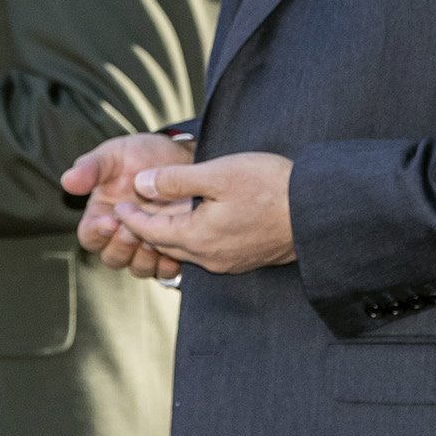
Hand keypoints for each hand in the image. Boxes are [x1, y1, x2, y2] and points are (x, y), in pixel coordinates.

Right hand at [66, 133, 193, 280]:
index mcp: (101, 214)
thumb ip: (91, 168)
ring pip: (138, 267)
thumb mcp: (114, 154)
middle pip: (112, 258)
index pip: (89, 236)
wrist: (181, 155)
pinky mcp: (171, 248)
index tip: (111, 220)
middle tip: (133, 230)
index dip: (97, 233)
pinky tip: (174, 249)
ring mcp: (146, 243)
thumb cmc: (142, 154)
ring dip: (144, 258)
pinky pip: (165, 271)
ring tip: (155, 239)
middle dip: (122, 247)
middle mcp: (121, 234)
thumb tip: (67, 181)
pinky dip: (168, 265)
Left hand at [110, 151, 296, 274]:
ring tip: (159, 215)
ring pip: (187, 249)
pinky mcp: (246, 259)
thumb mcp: (219, 173)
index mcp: (198, 237)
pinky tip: (196, 223)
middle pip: (166, 245)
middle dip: (145, 228)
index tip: (116, 204)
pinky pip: (207, 252)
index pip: (150, 231)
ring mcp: (229, 261)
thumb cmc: (271, 187)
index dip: (131, 216)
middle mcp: (210, 257)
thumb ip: (176, 180)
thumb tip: (142, 184)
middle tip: (131, 211)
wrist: (318, 211)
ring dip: (170, 234)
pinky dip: (192, 238)